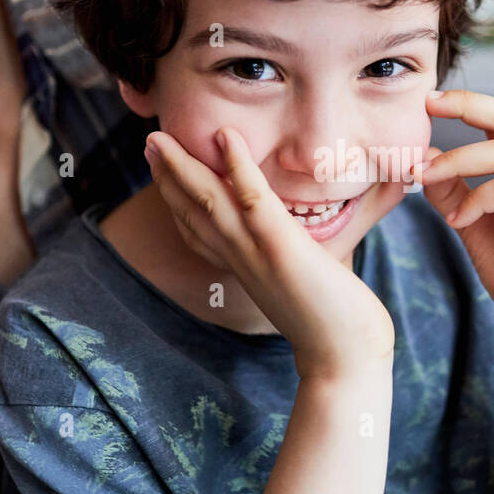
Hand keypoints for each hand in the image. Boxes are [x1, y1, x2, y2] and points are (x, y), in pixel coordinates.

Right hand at [144, 127, 394, 373]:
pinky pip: (253, 199)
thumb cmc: (333, 323)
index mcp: (243, 267)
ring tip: (158, 136)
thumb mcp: (302, 285)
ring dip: (182, 166)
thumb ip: (294, 264)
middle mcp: (240, 258)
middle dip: (167, 176)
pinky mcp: (280, 246)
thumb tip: (306, 250)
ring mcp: (256, 251)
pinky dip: (238, 166)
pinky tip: (226, 136)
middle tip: (148, 141)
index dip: (177, 199)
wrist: (344, 357)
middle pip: (192, 211)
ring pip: (209, 200)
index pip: (199, 230)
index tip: (162, 172)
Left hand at [410, 89, 493, 352]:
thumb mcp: (470, 221)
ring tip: (425, 181)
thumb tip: (421, 156)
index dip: (469, 102)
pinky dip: (479, 198)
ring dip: (459, 162)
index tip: (428, 100)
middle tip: (425, 110)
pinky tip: (457, 221)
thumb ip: (451, 188)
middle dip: (466, 109)